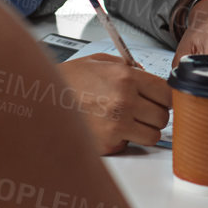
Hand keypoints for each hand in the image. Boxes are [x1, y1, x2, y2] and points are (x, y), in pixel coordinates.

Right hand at [58, 53, 172, 154]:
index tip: (162, 99)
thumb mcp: (100, 61)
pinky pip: (130, 145)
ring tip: (128, 121)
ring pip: (153, 135)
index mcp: (126, 78)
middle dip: (156, 114)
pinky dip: (124, 141)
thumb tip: (149, 76)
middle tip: (143, 111)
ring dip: (145, 130)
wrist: (40, 100)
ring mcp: (116, 125)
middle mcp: (124, 101)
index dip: (166, 97)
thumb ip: (130, 67)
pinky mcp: (106, 145)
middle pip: (164, 116)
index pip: (167, 93)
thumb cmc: (68, 80)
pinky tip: (109, 129)